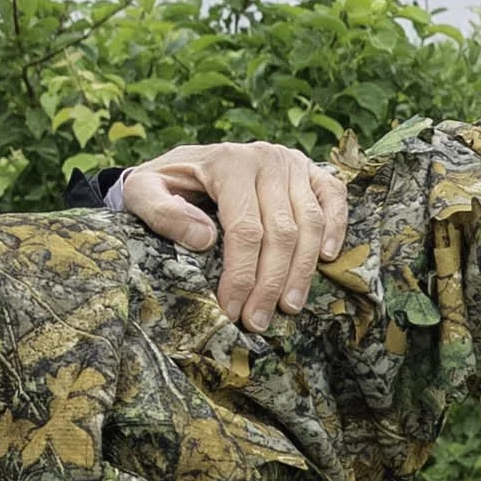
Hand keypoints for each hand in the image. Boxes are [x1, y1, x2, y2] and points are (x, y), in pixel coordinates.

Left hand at [120, 142, 348, 331]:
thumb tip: (204, 240)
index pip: (244, 229)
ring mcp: (292, 163)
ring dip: (302, 270)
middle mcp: (266, 159)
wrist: (185, 161)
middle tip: (259, 321)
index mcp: (228, 163)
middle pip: (281, 231)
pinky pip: (334, 196)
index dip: (241, 274)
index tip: (232, 310)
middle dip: (270, 283)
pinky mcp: (310, 169)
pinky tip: (326, 259)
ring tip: (289, 307)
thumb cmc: (165, 183)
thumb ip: (160, 212)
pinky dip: (337, 226)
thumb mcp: (143, 191)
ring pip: (310, 222)